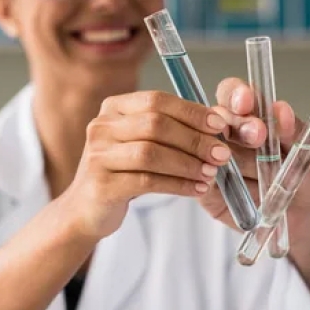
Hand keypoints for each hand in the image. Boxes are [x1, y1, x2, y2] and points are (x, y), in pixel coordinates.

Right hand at [63, 91, 230, 239]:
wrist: (87, 209)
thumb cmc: (123, 173)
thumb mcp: (142, 143)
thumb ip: (172, 130)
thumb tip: (218, 125)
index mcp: (114, 108)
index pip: (156, 100)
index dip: (191, 112)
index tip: (220, 126)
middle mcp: (102, 127)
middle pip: (155, 125)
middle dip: (195, 139)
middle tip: (222, 154)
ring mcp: (97, 156)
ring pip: (151, 153)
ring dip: (188, 164)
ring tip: (211, 174)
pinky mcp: (101, 185)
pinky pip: (147, 182)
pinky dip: (177, 185)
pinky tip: (196, 189)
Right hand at [199, 78, 309, 309]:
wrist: (308, 216)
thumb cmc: (307, 176)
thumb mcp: (308, 150)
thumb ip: (292, 130)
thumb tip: (281, 111)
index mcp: (252, 115)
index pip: (235, 95)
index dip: (236, 94)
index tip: (247, 101)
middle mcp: (230, 135)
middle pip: (216, 119)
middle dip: (236, 124)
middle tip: (258, 134)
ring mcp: (215, 161)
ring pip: (206, 148)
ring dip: (222, 153)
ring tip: (242, 163)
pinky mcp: (208, 190)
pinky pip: (200, 180)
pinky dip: (208, 177)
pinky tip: (218, 178)